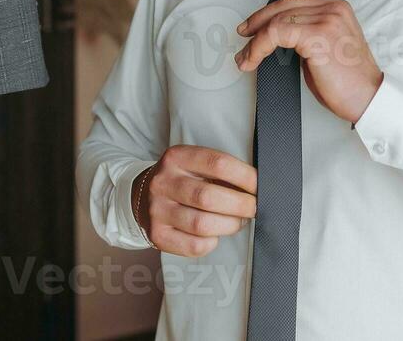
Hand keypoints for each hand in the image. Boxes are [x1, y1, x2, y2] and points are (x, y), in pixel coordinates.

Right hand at [136, 145, 257, 257]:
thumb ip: (221, 172)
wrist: (143, 197)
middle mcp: (163, 182)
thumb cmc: (182, 180)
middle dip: (241, 205)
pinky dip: (212, 242)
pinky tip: (214, 234)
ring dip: (229, 225)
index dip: (244, 176)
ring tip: (237, 221)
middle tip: (253, 207)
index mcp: (177, 157)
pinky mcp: (157, 235)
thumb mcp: (195, 165)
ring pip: (202, 225)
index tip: (259, 186)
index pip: (217, 163)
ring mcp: (157, 210)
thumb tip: (256, 188)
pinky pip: (194, 246)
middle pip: (209, 197)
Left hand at [234, 0, 382, 124]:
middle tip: (243, 37)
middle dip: (257, 22)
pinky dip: (259, 47)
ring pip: (276, 21)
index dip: (268, 13)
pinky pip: (277, 33)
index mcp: (336, 9)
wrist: (369, 99)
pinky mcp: (318, 36)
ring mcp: (326, 20)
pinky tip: (253, 60)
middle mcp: (333, 9)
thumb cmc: (350, 82)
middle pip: (283, 6)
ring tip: (246, 58)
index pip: (293, 2)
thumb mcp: (326, 50)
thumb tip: (277, 39)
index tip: (253, 27)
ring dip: (255, 41)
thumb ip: (306, 36)